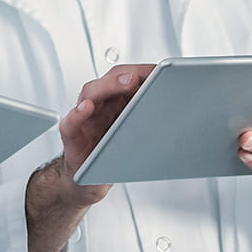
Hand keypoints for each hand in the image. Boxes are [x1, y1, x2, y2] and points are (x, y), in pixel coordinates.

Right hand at [33, 64, 153, 208]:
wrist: (88, 182)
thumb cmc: (113, 157)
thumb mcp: (137, 138)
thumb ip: (151, 123)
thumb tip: (181, 115)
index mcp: (117, 103)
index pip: (128, 79)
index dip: (143, 72)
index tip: (161, 69)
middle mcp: (100, 106)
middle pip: (109, 81)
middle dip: (127, 76)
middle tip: (141, 76)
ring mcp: (85, 119)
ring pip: (91, 94)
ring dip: (108, 87)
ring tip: (125, 83)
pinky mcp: (72, 137)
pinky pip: (71, 123)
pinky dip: (78, 114)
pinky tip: (86, 109)